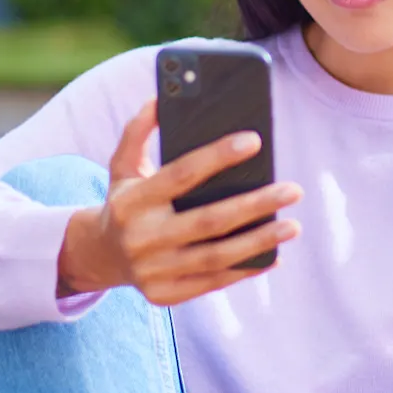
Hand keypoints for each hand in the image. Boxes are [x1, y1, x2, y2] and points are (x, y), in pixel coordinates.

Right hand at [57, 100, 301, 305]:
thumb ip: (138, 131)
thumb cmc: (124, 202)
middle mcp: (142, 237)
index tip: (254, 141)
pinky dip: (246, 270)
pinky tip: (274, 255)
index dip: (217, 156)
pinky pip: (213, 282)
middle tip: (293, 190)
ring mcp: (153, 270)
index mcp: (133, 200)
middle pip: (208, 220)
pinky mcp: (165, 295)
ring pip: (216, 257)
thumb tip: (161, 97)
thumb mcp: (122, 166)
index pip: (181, 174)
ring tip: (293, 225)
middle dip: (255, 204)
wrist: (99, 257)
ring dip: (259, 241)